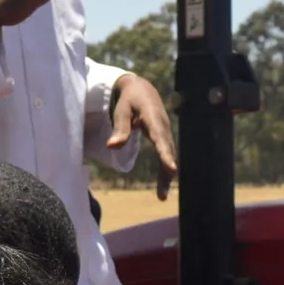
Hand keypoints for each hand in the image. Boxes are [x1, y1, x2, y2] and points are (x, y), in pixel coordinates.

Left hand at [110, 73, 178, 199]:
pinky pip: (167, 155)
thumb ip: (120, 128)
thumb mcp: (121, 110)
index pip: (160, 138)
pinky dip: (165, 170)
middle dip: (166, 172)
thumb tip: (112, 147)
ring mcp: (165, 133)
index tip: (170, 168)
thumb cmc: (130, 99)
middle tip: (162, 192)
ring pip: (169, 155)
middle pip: (168, 151)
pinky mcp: (164, 138)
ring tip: (162, 195)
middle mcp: (163, 127)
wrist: (142, 88)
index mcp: (153, 118)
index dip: (165, 154)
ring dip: (166, 175)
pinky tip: (162, 185)